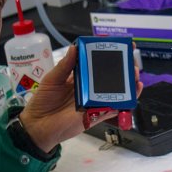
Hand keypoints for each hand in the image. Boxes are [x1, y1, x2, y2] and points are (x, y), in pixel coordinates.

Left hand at [19, 44, 141, 152]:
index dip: (107, 54)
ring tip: (134, 74)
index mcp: (78, 77)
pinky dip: (124, 102)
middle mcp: (88, 88)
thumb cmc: (42, 102)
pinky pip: (113, 108)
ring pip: (115, 91)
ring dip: (127, 83)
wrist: (38, 126)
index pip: (95, 63)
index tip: (118, 45)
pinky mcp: (95, 115)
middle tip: (131, 58)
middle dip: (122, 67)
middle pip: (109, 76)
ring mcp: (93, 101)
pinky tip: (132, 93)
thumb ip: (65, 65)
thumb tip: (75, 48)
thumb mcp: (52, 79)